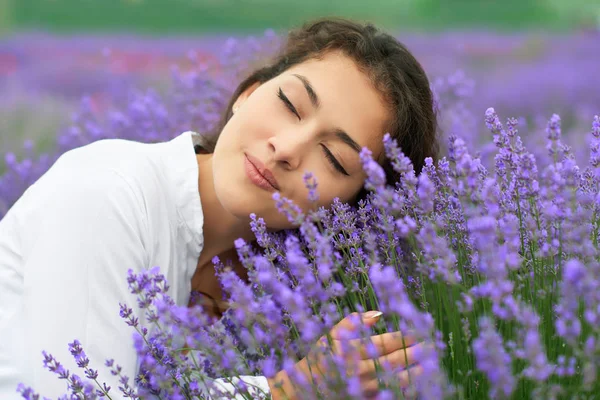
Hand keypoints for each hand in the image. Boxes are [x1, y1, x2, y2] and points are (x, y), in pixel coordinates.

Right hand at [267, 311, 424, 398]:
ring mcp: (367, 390)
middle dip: (417, 352)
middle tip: (433, 345)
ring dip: (418, 372)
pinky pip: (393, 396)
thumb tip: (378, 313)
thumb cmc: (320, 359)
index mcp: (355, 351)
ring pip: (399, 381)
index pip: (387, 342)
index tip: (420, 330)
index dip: (405, 336)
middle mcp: (363, 371)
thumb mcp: (332, 336)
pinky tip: (419, 385)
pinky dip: (408, 391)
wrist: (304, 391)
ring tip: (432, 364)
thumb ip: (352, 322)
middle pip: (397, 361)